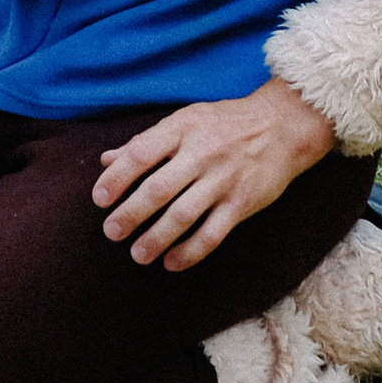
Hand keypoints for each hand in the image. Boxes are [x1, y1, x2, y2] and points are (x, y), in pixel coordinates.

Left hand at [92, 79, 335, 272]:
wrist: (282, 126)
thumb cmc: (224, 123)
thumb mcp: (185, 120)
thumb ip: (146, 142)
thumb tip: (106, 161)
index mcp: (182, 128)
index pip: (141, 153)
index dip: (117, 178)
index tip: (99, 199)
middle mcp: (202, 152)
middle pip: (159, 188)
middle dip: (131, 213)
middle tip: (112, 232)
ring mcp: (224, 179)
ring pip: (184, 215)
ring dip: (157, 238)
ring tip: (137, 254)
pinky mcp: (243, 202)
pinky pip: (213, 233)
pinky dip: (190, 252)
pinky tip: (171, 262)